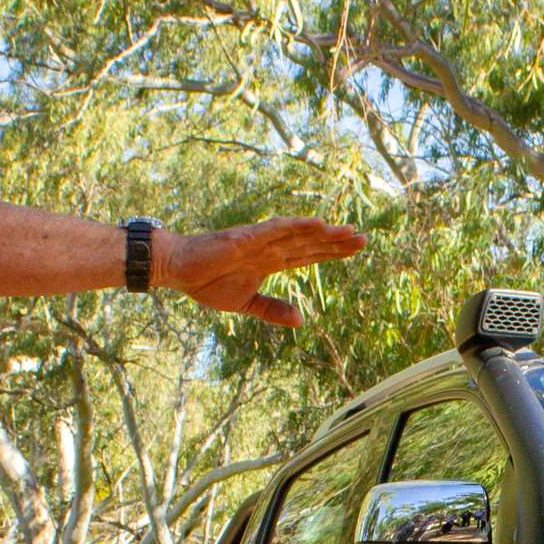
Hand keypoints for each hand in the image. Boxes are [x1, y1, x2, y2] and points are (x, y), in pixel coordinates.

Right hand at [155, 217, 366, 327]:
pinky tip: (315, 223)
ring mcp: (258, 241)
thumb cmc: (207, 282)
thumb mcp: (247, 304)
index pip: (308, 255)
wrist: (178, 270)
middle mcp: (269, 248)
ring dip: (322, 232)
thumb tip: (302, 320)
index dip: (332, 252)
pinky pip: (274, 230)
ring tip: (348, 230)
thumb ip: (273, 310)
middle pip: (309, 243)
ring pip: (297, 234)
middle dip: (336, 241)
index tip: (356, 249)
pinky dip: (295, 226)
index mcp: (270, 262)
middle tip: (364, 238)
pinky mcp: (245, 238)